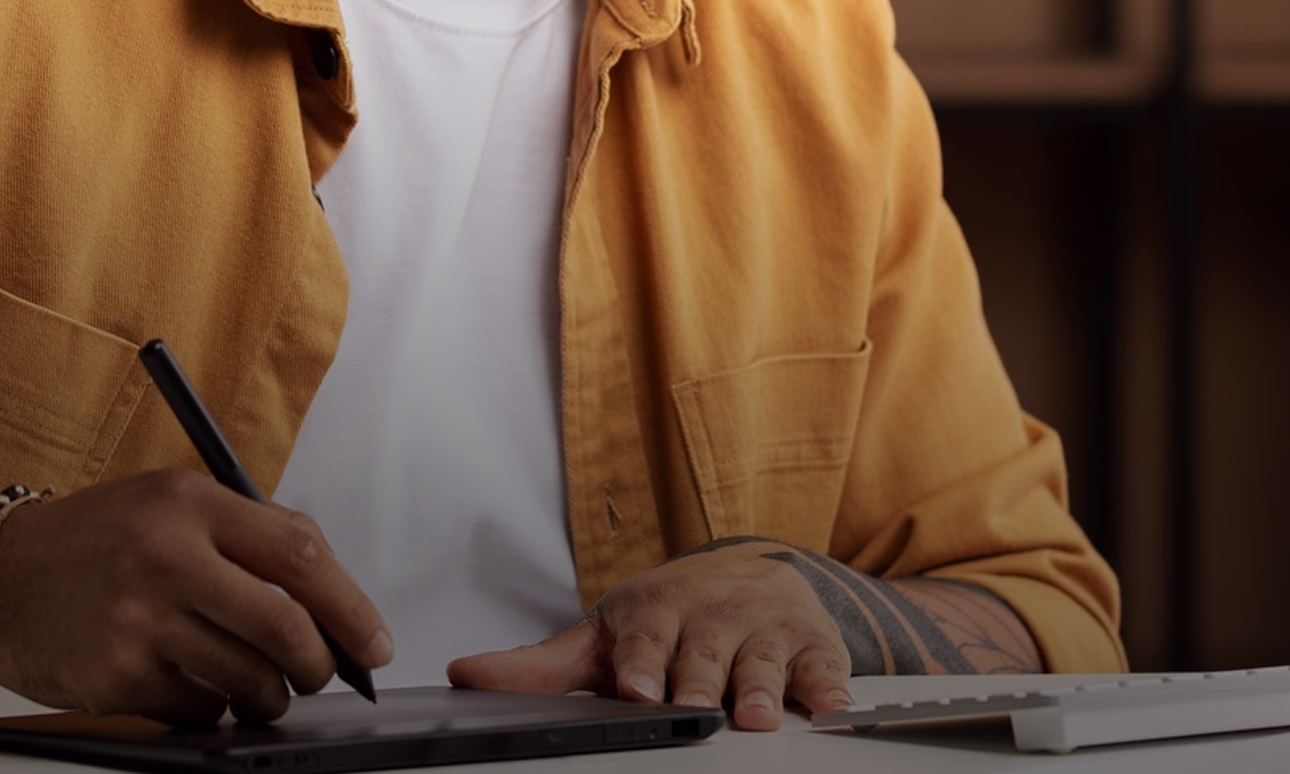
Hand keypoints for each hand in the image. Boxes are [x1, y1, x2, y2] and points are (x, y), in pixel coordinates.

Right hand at [0, 468, 392, 726]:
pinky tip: (196, 686)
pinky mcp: (117, 675)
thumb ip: (244, 534)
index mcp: (189, 501)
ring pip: (248, 678)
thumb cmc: (93, 540)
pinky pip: (199, 708)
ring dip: (270, 696)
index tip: (371, 639)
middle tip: (323, 674)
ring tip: (261, 687)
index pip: (299, 552)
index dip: (350, 604)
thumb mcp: (167, 502)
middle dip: (320, 664)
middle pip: (284, 626)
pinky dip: (214, 709)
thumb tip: (330, 597)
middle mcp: (165, 555)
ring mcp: (138, 619)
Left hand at [448, 538, 1039, 730]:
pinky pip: (823, 668)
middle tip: (694, 707)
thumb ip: (542, 668)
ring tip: (757, 715)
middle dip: (699, 680)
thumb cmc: (670, 616)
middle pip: (703, 654)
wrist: (754, 573)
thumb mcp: (606, 638)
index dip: (640, 664)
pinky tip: (827, 705)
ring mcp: (762, 630)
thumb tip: (463, 675)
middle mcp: (709, 615)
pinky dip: (826, 686)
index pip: (644, 637)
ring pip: (761, 662)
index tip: (634, 690)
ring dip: (761, 687)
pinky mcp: (813, 647)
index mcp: (654, 612)